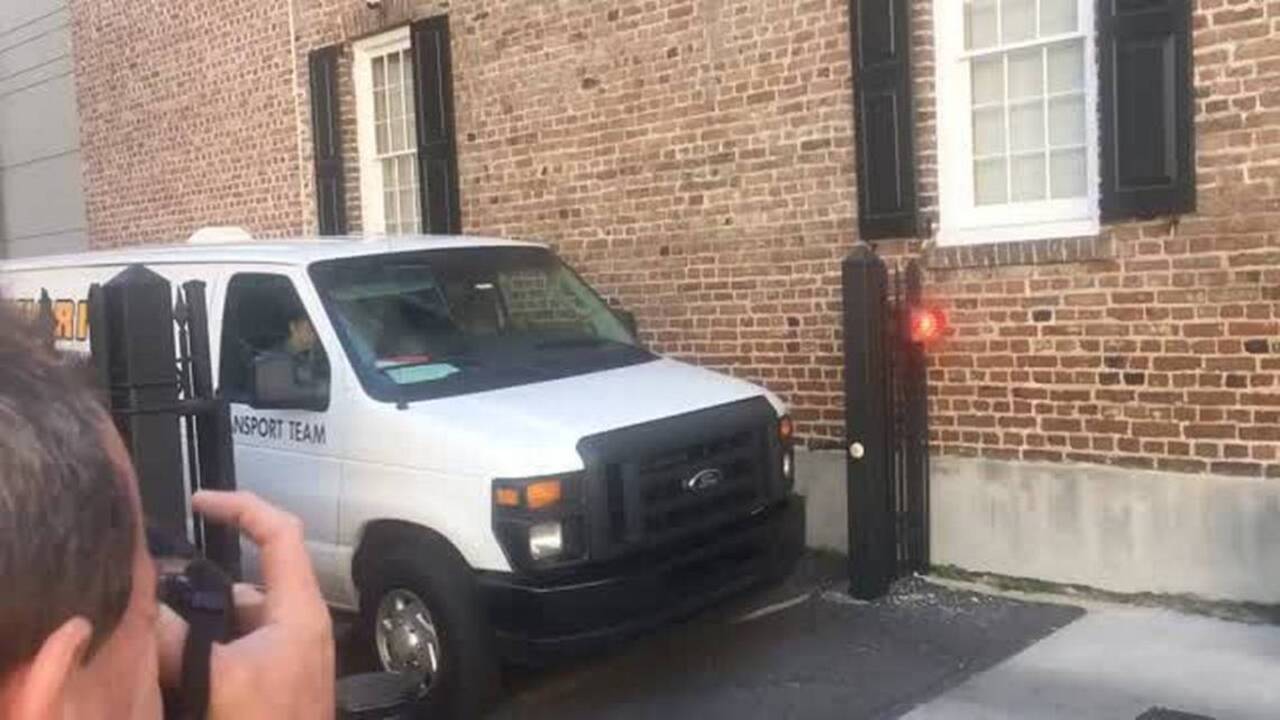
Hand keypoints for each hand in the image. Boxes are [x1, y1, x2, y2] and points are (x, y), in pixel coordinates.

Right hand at [159, 491, 334, 718]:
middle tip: (157, 599)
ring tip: (160, 643)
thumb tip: (147, 607)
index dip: (241, 506)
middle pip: (245, 583)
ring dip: (197, 628)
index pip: (279, 532)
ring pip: (233, 622)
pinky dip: (203, 656)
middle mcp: (297, 626)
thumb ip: (179, 638)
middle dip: (200, 588)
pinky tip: (175, 675)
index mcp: (298, 610)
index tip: (199, 502)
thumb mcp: (219, 681)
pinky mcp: (271, 684)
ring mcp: (285, 657)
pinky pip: (232, 654)